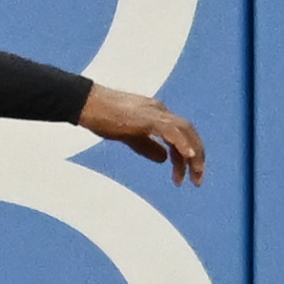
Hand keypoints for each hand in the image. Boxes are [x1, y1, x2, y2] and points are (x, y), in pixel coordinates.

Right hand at [79, 85, 205, 185]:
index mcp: (157, 114)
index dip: (186, 156)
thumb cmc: (102, 117)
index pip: (181, 134)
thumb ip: (148, 146)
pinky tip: (188, 157)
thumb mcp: (129, 136)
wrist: (86, 103)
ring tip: (194, 176)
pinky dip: (183, 144)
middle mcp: (160, 111)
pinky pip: (172, 131)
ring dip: (194, 155)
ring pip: (185, 132)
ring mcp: (155, 113)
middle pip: (189, 133)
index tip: (186, 176)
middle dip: (197, 157)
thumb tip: (164, 159)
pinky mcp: (148, 118)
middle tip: (197, 180)